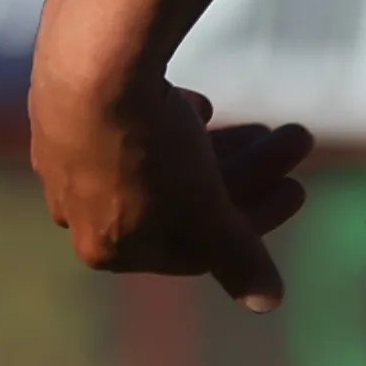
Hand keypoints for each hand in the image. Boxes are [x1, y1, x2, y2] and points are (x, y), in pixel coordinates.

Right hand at [31, 75, 314, 310]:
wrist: (90, 63)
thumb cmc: (150, 147)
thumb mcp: (204, 207)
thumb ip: (236, 255)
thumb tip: (269, 302)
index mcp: (108, 248)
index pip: (197, 248)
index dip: (254, 221)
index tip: (298, 188)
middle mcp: (77, 213)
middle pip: (183, 202)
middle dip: (249, 173)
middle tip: (299, 139)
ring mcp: (66, 161)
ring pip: (161, 162)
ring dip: (223, 146)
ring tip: (269, 125)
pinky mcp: (66, 112)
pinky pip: (131, 128)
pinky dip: (173, 124)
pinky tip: (199, 105)